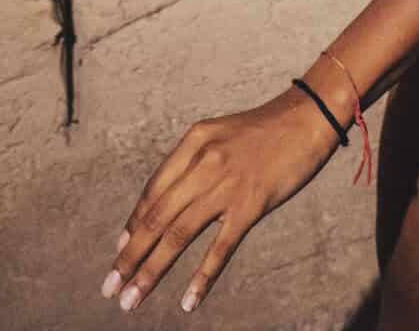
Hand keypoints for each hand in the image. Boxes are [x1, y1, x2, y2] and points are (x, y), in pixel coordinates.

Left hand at [100, 88, 341, 312]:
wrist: (307, 118)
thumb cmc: (264, 128)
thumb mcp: (219, 134)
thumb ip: (193, 162)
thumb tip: (166, 203)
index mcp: (193, 142)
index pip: (153, 191)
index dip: (132, 225)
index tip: (119, 252)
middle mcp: (203, 162)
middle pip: (157, 217)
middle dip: (130, 256)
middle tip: (110, 287)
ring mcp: (226, 185)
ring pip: (178, 235)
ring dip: (152, 271)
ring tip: (132, 298)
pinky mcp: (250, 204)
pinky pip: (219, 247)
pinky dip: (201, 277)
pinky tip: (188, 300)